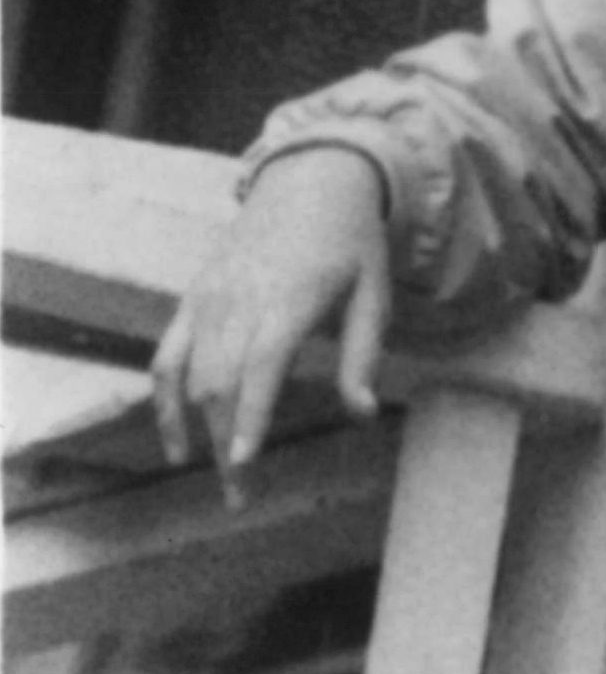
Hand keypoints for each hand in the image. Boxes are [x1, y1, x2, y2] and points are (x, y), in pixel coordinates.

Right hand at [151, 145, 391, 497]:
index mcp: (291, 296)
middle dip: (226, 445)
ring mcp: (210, 298)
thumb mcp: (374, 290)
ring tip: (222, 478)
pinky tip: (177, 445)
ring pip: (191, 377)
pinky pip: (166, 358)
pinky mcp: (192, 298)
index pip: (262, 364)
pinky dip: (164, 402)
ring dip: (200, 432)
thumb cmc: (351, 240)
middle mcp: (242, 298)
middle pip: (222, 383)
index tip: (243, 463)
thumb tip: (361, 413)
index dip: (249, 415)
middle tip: (241, 497)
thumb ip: (363, 354)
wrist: (311, 176)